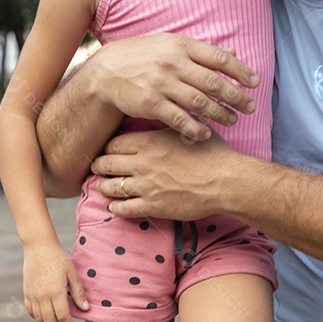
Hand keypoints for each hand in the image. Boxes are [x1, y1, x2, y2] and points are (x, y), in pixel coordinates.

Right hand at [23, 241, 87, 321]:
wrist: (39, 247)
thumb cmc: (58, 258)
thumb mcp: (72, 273)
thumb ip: (78, 292)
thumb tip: (85, 308)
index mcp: (55, 292)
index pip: (63, 317)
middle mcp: (42, 296)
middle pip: (50, 321)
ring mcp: (33, 295)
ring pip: (39, 319)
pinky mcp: (27, 292)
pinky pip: (31, 311)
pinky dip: (38, 319)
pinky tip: (44, 320)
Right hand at [90, 34, 260, 142]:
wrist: (106, 71)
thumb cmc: (144, 56)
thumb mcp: (171, 44)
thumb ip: (201, 51)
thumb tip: (234, 53)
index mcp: (181, 45)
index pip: (219, 58)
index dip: (240, 71)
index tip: (255, 83)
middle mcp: (173, 63)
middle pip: (214, 82)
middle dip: (236, 97)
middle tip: (250, 107)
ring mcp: (161, 84)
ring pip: (200, 102)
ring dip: (220, 113)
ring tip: (233, 120)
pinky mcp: (151, 104)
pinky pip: (180, 119)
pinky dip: (196, 127)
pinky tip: (207, 133)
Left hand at [92, 128, 238, 221]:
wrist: (225, 180)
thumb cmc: (212, 153)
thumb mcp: (189, 130)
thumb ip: (170, 123)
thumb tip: (162, 113)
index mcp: (149, 142)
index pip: (114, 144)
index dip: (108, 148)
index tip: (107, 150)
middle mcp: (142, 163)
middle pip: (106, 164)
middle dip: (99, 166)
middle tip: (97, 167)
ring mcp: (146, 186)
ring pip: (111, 187)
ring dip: (103, 187)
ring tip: (102, 187)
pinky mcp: (153, 206)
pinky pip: (124, 209)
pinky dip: (116, 208)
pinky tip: (114, 207)